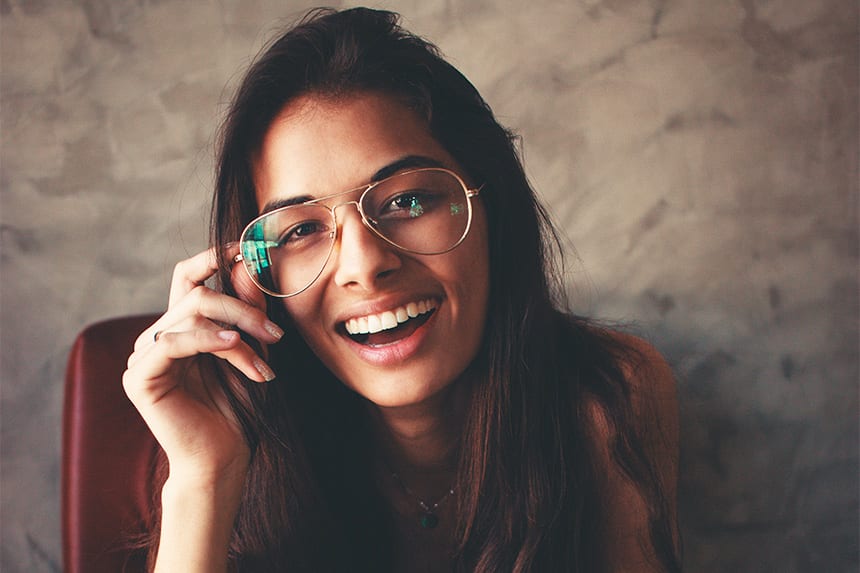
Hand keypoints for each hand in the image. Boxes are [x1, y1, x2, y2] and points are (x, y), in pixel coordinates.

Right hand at [123, 245, 282, 485]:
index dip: (214, 257)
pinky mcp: (139, 377)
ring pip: (191, 316)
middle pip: (197, 294)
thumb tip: (243, 264)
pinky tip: (234, 346)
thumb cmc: (238, 407)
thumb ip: (245, 310)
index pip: (189, 276)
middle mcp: (158, 336)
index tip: (248, 248)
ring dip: (237, 334)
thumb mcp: (250, 349)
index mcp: (181, 326)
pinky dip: (207, 341)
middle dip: (242, 309)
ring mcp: (144, 356)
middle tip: (276, 333)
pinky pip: (172, 342)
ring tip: (265, 362)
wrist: (224, 457)